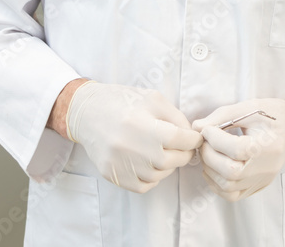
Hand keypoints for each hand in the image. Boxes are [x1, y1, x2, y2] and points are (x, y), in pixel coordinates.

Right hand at [66, 81, 202, 192]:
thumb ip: (176, 117)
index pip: (179, 139)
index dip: (193, 139)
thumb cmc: (124, 102)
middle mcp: (129, 147)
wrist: (88, 112)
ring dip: (169, 166)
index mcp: (141, 124)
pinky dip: (153, 178)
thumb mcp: (154, 99)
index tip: (196, 138)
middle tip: (184, 147)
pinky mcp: (111, 174)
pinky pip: (142, 186)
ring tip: (167, 153)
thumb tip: (191, 136)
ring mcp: (118, 164)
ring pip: (158, 175)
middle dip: (184, 154)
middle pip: (171, 160)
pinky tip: (152, 164)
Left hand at [192, 98, 284, 200]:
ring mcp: (262, 180)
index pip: (237, 149)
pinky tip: (214, 167)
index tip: (207, 129)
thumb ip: (224, 115)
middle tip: (205, 141)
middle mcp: (267, 167)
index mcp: (270, 145)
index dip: (215, 139)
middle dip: (209, 155)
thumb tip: (197, 127)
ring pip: (228, 186)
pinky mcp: (257, 186)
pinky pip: (231, 195)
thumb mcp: (251, 107)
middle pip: (231, 172)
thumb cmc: (274, 115)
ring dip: (210, 170)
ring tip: (209, 152)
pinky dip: (217, 183)